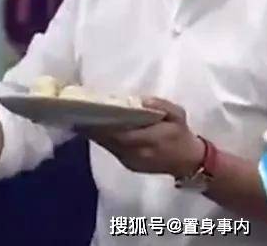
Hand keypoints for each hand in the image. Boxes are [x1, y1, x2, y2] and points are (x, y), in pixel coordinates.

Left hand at [79, 97, 204, 178]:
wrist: (189, 162)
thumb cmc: (182, 135)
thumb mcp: (178, 115)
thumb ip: (160, 106)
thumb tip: (141, 101)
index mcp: (150, 140)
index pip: (120, 133)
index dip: (102, 125)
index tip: (88, 112)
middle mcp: (137, 154)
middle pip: (108, 140)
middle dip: (92, 128)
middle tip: (77, 113)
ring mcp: (131, 162)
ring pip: (107, 146)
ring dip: (94, 134)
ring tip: (80, 118)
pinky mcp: (128, 165)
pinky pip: (111, 150)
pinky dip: (102, 140)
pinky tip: (93, 129)